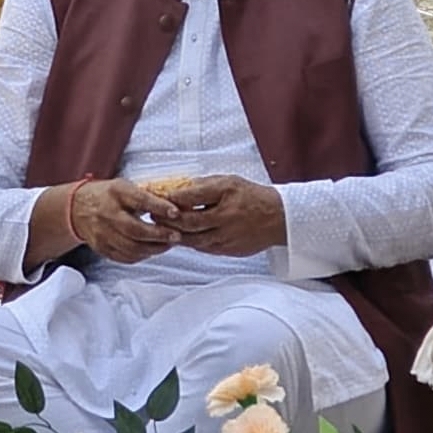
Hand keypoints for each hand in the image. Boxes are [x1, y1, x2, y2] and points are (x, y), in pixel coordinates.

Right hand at [66, 178, 181, 264]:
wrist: (77, 208)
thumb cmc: (108, 196)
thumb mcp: (125, 187)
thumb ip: (147, 196)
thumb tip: (177, 204)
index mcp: (116, 192)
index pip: (140, 200)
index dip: (159, 207)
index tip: (176, 212)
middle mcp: (107, 213)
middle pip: (136, 230)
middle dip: (159, 235)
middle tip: (176, 236)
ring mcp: (103, 233)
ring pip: (132, 247)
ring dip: (154, 248)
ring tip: (168, 244)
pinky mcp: (102, 248)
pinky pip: (125, 257)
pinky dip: (142, 255)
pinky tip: (152, 250)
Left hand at [157, 174, 288, 258]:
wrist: (279, 218)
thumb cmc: (252, 196)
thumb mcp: (229, 182)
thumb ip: (204, 185)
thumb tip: (177, 189)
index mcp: (226, 194)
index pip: (191, 197)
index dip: (171, 199)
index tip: (157, 197)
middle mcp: (226, 217)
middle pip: (188, 222)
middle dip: (167, 219)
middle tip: (154, 214)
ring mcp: (227, 236)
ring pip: (192, 239)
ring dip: (174, 234)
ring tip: (162, 227)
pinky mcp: (228, 250)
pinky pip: (202, 247)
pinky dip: (189, 242)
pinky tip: (180, 236)